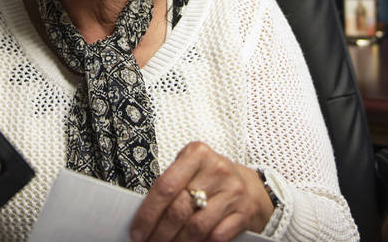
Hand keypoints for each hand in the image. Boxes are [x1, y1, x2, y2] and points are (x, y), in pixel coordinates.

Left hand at [129, 141, 273, 241]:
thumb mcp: (191, 170)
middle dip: (159, 233)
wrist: (250, 187)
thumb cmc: (212, 178)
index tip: (137, 231)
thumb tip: (142, 216)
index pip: (165, 186)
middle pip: (179, 210)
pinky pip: (216, 237)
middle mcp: (216, 170)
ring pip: (196, 227)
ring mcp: (232, 192)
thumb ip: (170, 185)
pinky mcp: (243, 213)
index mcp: (197, 154)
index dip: (148, 213)